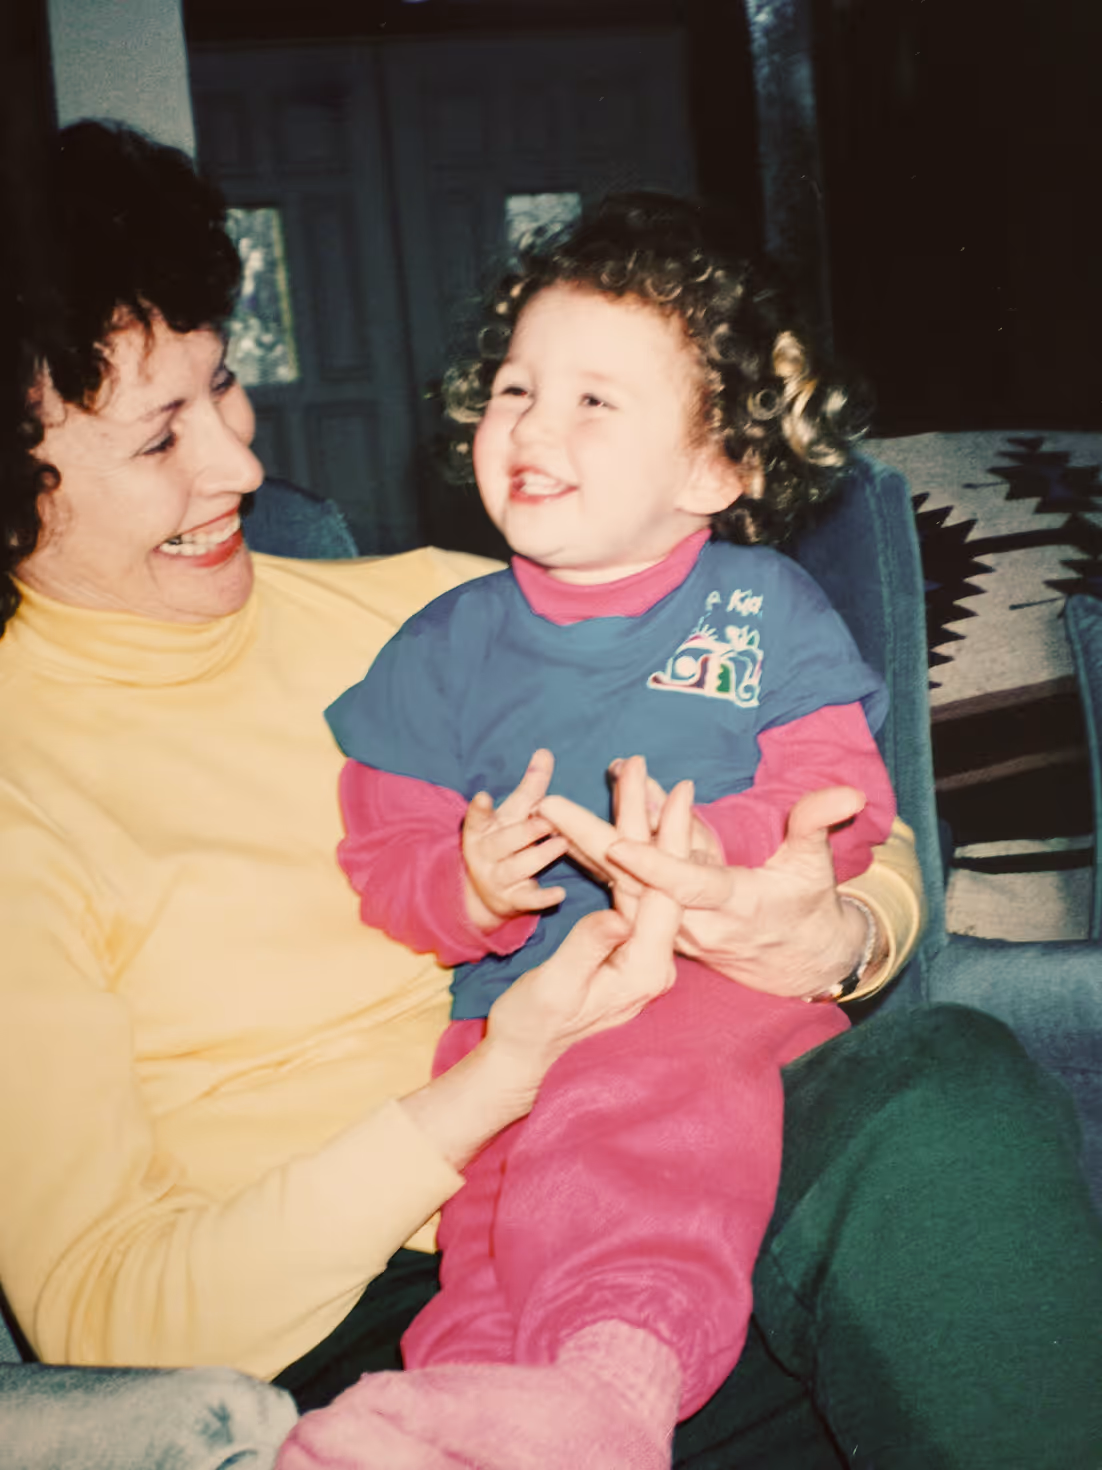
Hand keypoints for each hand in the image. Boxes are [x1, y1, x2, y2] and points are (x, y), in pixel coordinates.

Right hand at [400, 794, 686, 1169]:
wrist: (524, 1055)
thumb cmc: (533, 1026)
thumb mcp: (556, 989)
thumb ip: (587, 950)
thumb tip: (614, 916)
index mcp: (645, 969)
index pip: (665, 893)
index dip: (671, 839)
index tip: (677, 793)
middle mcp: (652, 958)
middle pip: (658, 875)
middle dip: (653, 816)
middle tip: (646, 767)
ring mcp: (639, 951)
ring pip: (643, 876)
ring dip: (637, 826)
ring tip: (637, 780)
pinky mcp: (623, 944)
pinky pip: (628, 888)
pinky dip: (623, 851)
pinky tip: (622, 820)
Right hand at [462, 749, 567, 930]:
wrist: (485, 892)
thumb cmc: (505, 841)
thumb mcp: (512, 815)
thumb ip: (529, 787)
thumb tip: (544, 751)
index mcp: (481, 830)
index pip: (476, 818)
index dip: (479, 809)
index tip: (483, 797)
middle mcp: (485, 854)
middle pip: (504, 842)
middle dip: (525, 831)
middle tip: (547, 822)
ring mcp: (497, 879)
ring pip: (517, 868)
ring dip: (540, 856)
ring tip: (562, 844)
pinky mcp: (512, 900)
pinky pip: (528, 900)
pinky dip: (543, 898)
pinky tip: (560, 893)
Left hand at [542, 761, 872, 999]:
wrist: (797, 961)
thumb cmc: (808, 906)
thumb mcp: (817, 866)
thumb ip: (819, 825)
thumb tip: (846, 793)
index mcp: (732, 908)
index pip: (686, 887)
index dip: (654, 866)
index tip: (619, 843)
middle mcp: (691, 923)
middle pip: (632, 880)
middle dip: (588, 839)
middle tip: (548, 804)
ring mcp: (670, 926)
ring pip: (617, 883)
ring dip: (582, 842)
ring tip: (545, 806)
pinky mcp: (658, 922)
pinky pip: (618, 888)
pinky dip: (592, 857)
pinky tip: (561, 831)